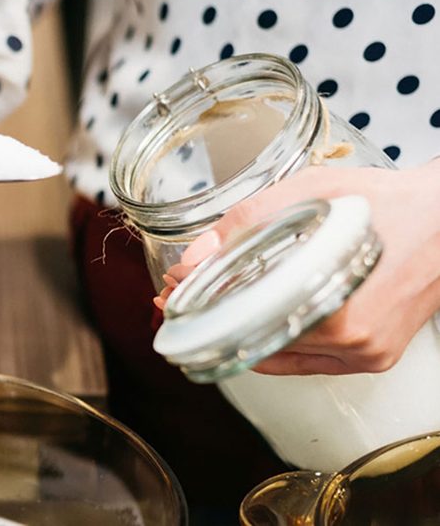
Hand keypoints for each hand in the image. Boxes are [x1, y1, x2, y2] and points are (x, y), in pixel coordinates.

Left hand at [156, 162, 439, 374]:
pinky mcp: (372, 357)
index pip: (242, 319)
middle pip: (256, 339)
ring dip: (237, 328)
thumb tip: (196, 258)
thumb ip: (247, 223)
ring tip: (209, 299)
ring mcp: (365, 356)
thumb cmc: (381, 201)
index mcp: (337, 308)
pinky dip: (271, 340)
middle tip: (181, 293)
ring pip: (277, 354)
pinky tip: (251, 318)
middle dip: (209, 315)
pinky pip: (305, 360)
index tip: (172, 290)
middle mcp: (353, 344)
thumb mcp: (308, 194)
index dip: (199, 304)